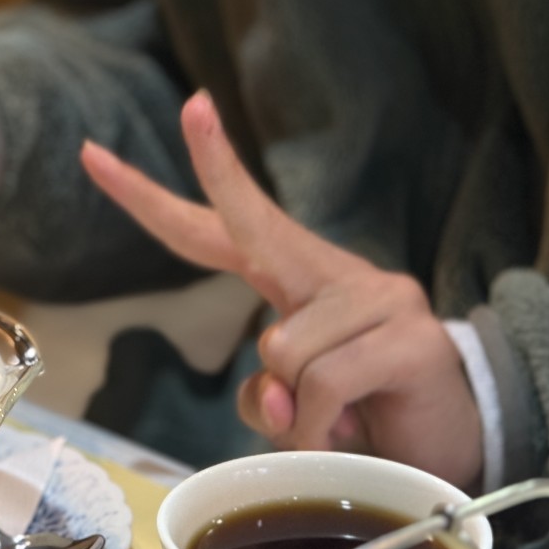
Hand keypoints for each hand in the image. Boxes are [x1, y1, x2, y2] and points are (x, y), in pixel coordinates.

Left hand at [80, 90, 482, 488]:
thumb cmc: (359, 413)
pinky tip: (351, 429)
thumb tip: (276, 388)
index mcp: (294, 280)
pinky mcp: (408, 336)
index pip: (219, 229)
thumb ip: (264, 396)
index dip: (154, 201)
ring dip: (295, 407)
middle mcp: (333, 272)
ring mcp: (375, 295)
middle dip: (215, 165)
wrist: (452, 443)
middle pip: (254, 219)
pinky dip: (321, 426)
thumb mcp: (292, 410)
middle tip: (193, 105)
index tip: (96, 157)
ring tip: (334, 420)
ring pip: (281, 347)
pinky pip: (325, 383)